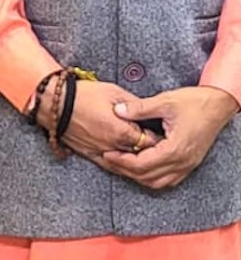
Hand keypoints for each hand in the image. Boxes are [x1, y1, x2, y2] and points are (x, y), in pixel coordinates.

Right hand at [38, 77, 153, 160]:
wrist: (57, 104)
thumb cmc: (85, 95)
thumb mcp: (115, 93)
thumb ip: (134, 106)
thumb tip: (148, 112)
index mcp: (122, 131)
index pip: (150, 142)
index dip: (159, 139)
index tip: (165, 135)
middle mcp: (113, 146)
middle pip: (140, 155)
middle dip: (151, 151)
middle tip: (160, 147)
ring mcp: (101, 153)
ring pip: (126, 165)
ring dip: (137, 161)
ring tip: (147, 155)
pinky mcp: (90, 155)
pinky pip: (110, 166)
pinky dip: (121, 165)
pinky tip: (128, 162)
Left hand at [103, 86, 238, 190]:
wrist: (220, 103)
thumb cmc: (196, 101)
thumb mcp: (165, 101)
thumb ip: (140, 108)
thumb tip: (118, 111)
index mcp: (175, 149)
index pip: (141, 165)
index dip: (122, 161)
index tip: (108, 153)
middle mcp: (182, 162)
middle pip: (147, 177)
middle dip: (126, 170)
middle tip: (110, 160)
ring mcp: (188, 165)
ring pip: (158, 182)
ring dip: (139, 176)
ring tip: (124, 164)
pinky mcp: (191, 163)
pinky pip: (169, 180)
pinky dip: (153, 177)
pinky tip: (144, 167)